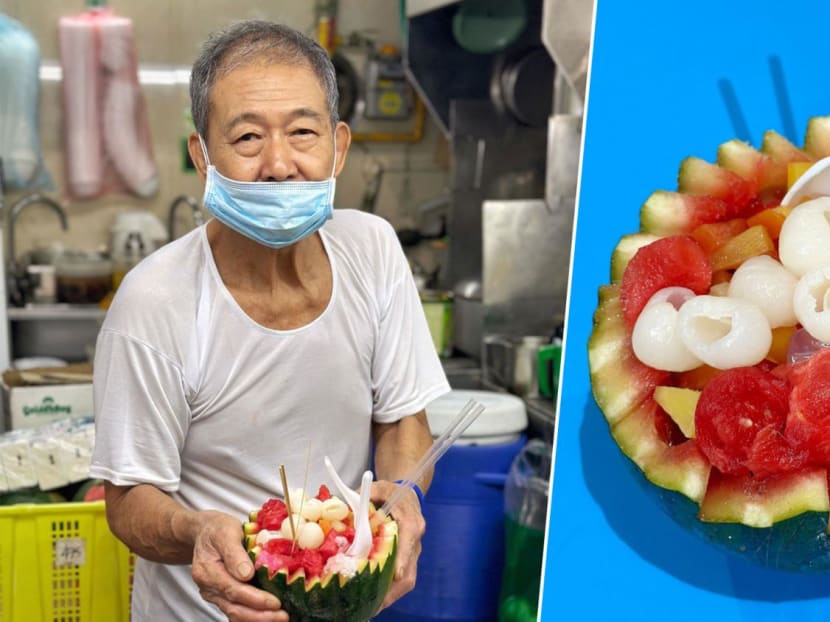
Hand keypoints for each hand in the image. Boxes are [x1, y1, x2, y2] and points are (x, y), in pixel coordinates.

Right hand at [190, 510, 288, 620]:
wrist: (204, 533)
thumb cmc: (217, 529)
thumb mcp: (226, 531)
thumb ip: (234, 552)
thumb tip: (246, 574)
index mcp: (207, 571)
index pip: (232, 590)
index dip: (255, 599)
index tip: (275, 602)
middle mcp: (209, 588)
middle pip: (234, 608)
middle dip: (260, 615)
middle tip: (283, 616)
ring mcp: (215, 595)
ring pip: (235, 613)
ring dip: (258, 619)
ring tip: (280, 618)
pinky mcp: (222, 597)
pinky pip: (237, 611)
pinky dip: (253, 616)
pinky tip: (270, 615)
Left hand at [370, 480, 425, 610]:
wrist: (407, 495)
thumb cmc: (392, 492)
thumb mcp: (380, 487)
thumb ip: (366, 495)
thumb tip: (342, 507)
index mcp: (411, 521)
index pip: (410, 540)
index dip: (403, 557)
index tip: (396, 574)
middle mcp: (415, 540)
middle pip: (410, 570)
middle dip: (393, 590)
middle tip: (374, 604)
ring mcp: (413, 552)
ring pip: (407, 579)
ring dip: (390, 595)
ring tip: (370, 609)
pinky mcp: (407, 559)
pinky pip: (402, 579)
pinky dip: (389, 591)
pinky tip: (373, 600)